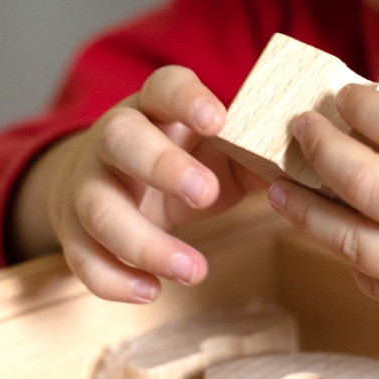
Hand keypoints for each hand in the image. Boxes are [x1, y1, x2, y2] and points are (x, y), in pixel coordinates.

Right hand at [17, 66, 265, 302]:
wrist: (110, 183)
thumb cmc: (183, 163)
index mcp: (155, 108)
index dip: (187, 100)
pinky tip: (151, 291)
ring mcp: (87, 184)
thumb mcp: (220, 153)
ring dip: (145, 242)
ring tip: (194, 269)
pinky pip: (82, 257)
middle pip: (121, 139)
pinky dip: (114, 279)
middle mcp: (113, 138)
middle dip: (162, 166)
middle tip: (208, 194)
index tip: (218, 119)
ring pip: (99, 208)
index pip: (164, 88)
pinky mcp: (73, 230)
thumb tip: (305, 176)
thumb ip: (257, 160)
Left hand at [267, 84, 378, 375]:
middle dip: (319, 147)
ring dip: (304, 209)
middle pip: (359, 180)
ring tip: (281, 185)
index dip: (357, 105)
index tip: (342, 96)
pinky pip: (372, 282)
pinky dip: (348, 254)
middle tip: (301, 129)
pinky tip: (337, 231)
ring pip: (347, 240)